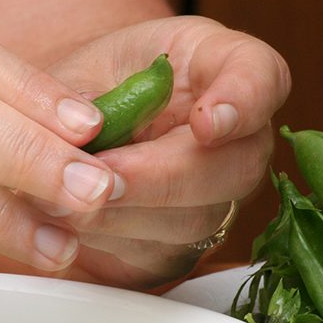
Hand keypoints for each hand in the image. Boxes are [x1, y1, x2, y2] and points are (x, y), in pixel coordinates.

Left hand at [37, 16, 290, 288]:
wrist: (66, 141)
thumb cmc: (85, 90)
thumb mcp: (78, 68)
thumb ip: (80, 98)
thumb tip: (77, 143)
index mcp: (219, 66)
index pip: (260, 76)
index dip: (241, 100)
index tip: (207, 122)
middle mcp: (236, 139)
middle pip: (235, 166)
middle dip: (161, 178)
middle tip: (101, 178)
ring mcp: (216, 199)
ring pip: (191, 220)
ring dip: (122, 215)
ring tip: (62, 202)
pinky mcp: (179, 249)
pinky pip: (154, 256)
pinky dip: (106, 242)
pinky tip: (66, 225)